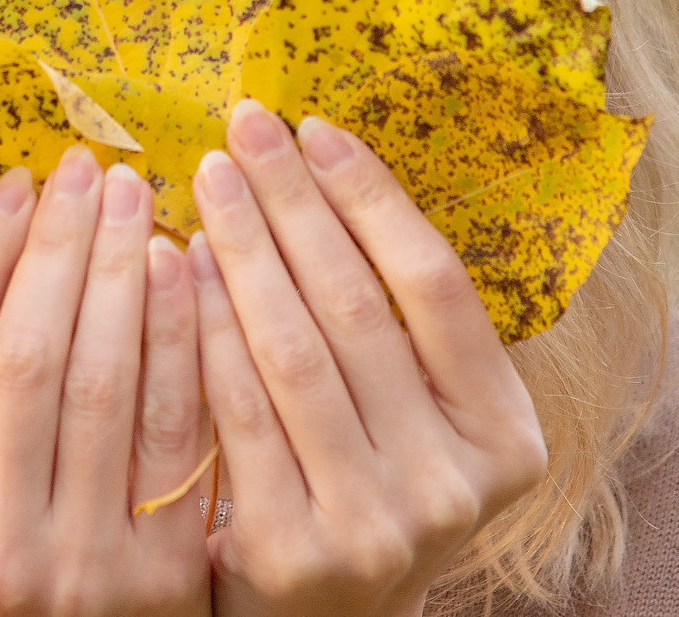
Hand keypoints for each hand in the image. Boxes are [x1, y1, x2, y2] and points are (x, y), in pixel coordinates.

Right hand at [0, 146, 212, 616]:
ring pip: (103, 381)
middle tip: (87, 168)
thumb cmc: (16, 575)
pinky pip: (177, 427)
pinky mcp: (167, 575)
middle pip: (23, 357)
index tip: (17, 183)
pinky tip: (184, 268)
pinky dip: (180, 336)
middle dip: (58, 246)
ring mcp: (82, 570)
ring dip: (121, 271)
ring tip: (135, 197)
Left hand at [187, 102, 547, 616]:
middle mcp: (454, 485)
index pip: (437, 286)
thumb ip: (398, 325)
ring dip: (242, 250)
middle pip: (358, 308)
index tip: (316, 127)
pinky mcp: (290, 551)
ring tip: (208, 179)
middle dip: (294, 203)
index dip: (374, 197)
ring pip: (291, 352)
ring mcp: (374, 524)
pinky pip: (233, 410)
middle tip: (245, 126)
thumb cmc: (362, 479)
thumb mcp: (416, 415)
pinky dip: (199, 327)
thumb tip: (324, 162)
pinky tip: (173, 265)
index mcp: (506, 435)